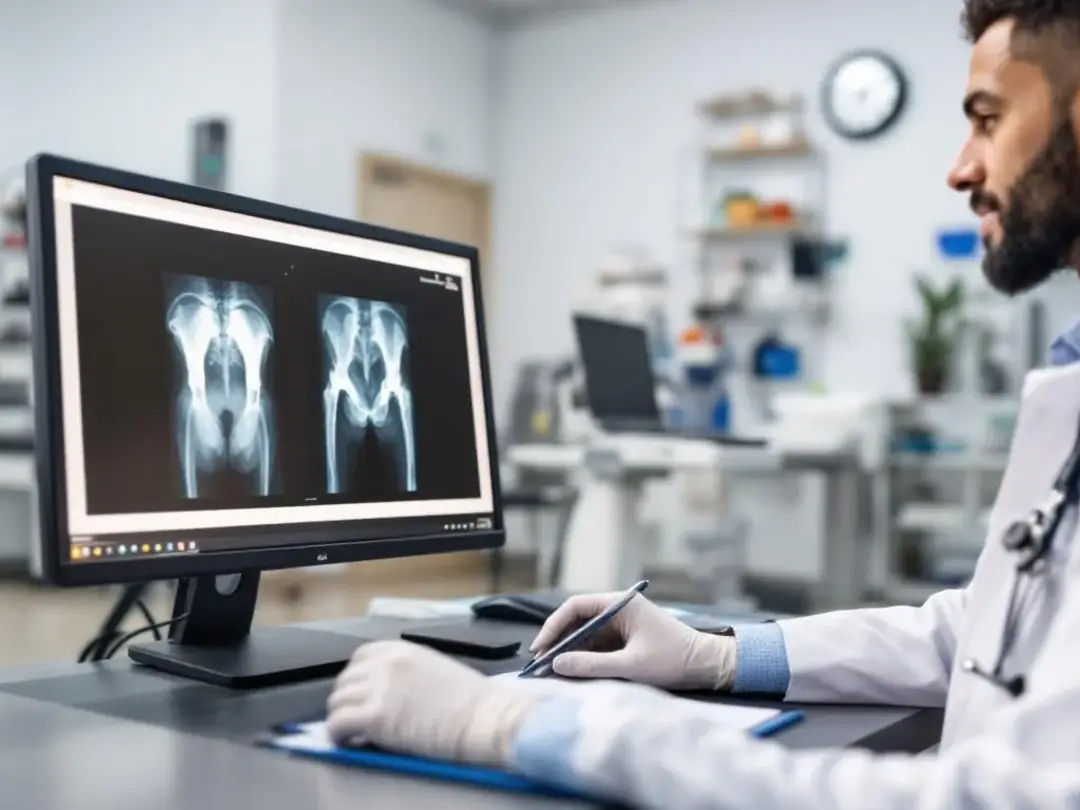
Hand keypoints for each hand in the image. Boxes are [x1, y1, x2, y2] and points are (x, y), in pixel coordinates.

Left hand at [327, 641, 542, 766]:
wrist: (483, 718)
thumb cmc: (473, 700)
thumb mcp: (436, 669)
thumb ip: (408, 672)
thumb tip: (389, 690)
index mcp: (402, 650)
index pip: (361, 657)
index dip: (358, 678)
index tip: (362, 694)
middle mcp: (386, 663)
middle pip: (346, 680)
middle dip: (348, 699)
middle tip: (358, 718)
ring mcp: (379, 688)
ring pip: (337, 702)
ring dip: (343, 717)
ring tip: (355, 733)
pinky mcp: (375, 716)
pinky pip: (338, 724)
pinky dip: (339, 735)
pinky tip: (350, 742)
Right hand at [530, 593, 735, 690]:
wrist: (707, 666)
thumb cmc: (674, 660)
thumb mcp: (631, 665)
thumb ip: (592, 665)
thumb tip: (557, 664)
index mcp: (620, 604)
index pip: (576, 606)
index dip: (554, 626)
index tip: (540, 647)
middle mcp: (618, 610)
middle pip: (577, 621)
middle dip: (558, 642)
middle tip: (539, 664)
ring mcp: (621, 625)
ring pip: (585, 635)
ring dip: (569, 652)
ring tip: (550, 672)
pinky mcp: (625, 641)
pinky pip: (596, 646)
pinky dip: (582, 659)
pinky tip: (571, 674)